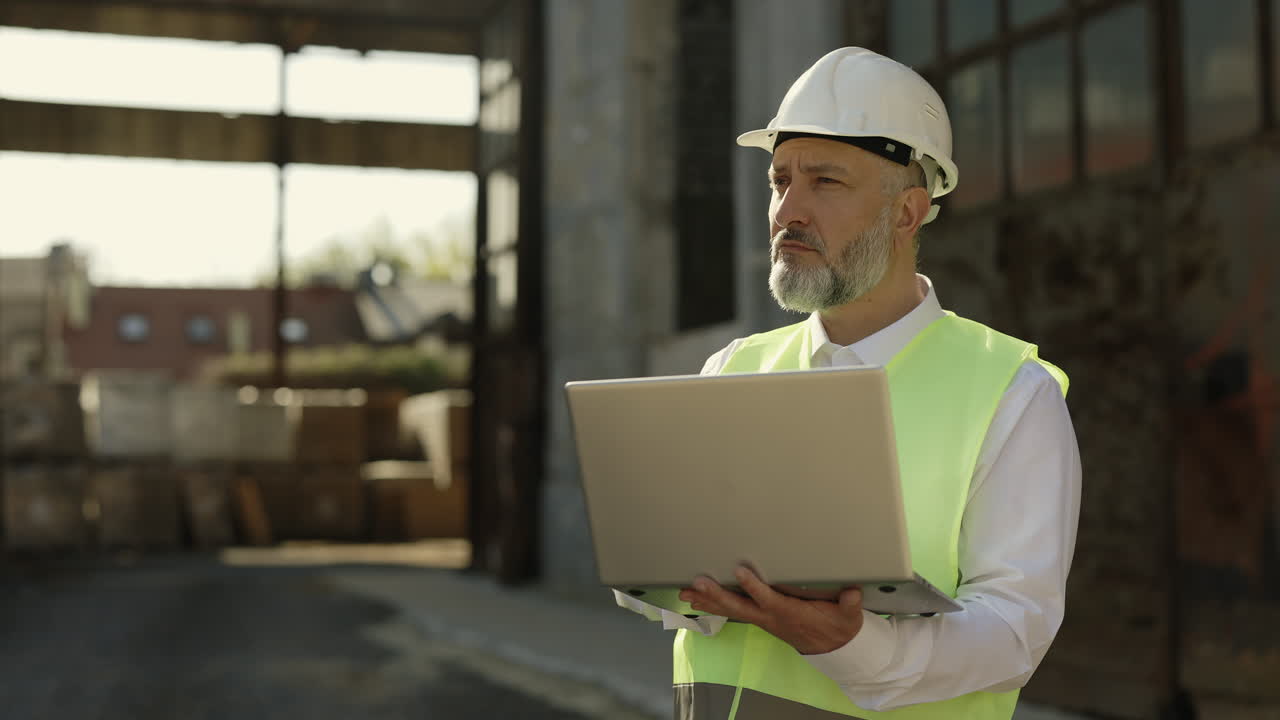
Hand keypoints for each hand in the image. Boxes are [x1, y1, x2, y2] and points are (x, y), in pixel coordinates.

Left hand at [678, 566, 863, 654]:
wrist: (832, 646)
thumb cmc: (838, 625)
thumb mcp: (848, 616)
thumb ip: (848, 604)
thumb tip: (852, 592)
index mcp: (790, 613)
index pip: (769, 599)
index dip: (754, 587)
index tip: (740, 570)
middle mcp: (771, 617)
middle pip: (740, 607)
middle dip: (717, 594)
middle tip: (698, 582)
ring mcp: (762, 619)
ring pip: (731, 609)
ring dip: (708, 600)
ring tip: (685, 590)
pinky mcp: (758, 618)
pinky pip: (732, 611)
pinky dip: (712, 604)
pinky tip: (696, 598)